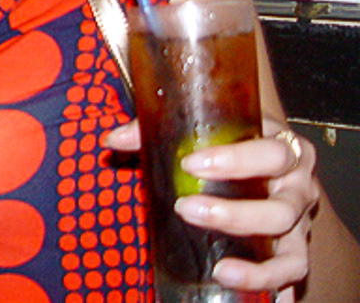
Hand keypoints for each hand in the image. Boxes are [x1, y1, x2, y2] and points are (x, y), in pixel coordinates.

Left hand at [104, 118, 315, 299]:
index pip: (271, 154)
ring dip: (258, 268)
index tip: (191, 164)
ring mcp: (300, 223)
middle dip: (234, 215)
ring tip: (221, 271)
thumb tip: (113, 139)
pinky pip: (293, 276)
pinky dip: (277, 290)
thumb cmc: (231, 136)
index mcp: (283, 149)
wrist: (263, 145)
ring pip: (292, 253)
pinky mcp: (295, 250)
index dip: (236, 160)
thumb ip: (158, 130)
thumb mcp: (205, 126)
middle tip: (186, 209)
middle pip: (281, 210)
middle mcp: (299, 188)